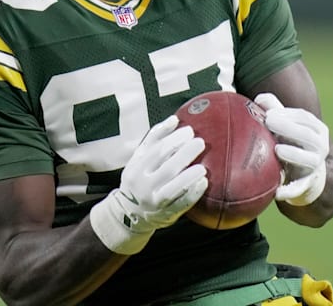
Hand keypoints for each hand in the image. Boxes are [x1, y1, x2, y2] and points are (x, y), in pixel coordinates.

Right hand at [90, 116, 207, 253]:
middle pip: (167, 167)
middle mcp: (144, 184)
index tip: (189, 131)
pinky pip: (181, 203)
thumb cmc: (139, 178)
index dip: (174, 139)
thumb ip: (155, 138)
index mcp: (137, 168)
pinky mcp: (166, 214)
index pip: (157, 151)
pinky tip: (203, 183)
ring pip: (173, 187)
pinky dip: (193, 193)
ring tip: (203, 167)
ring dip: (189, 176)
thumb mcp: (139, 158)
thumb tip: (174, 119)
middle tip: (200, 142)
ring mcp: (154, 201)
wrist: (129, 212)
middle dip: (185, 154)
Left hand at [254, 93, 328, 206]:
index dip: (288, 114)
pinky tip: (276, 192)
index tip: (269, 113)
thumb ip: (275, 110)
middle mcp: (320, 146)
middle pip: (308, 136)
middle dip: (289, 127)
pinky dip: (290, 190)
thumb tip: (260, 99)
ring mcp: (316, 166)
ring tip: (277, 149)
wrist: (308, 177)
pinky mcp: (309, 184)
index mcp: (316, 129)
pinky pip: (301, 187)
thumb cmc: (292, 143)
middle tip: (269, 122)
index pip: (305, 118)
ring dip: (295, 154)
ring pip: (310, 160)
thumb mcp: (286, 125)